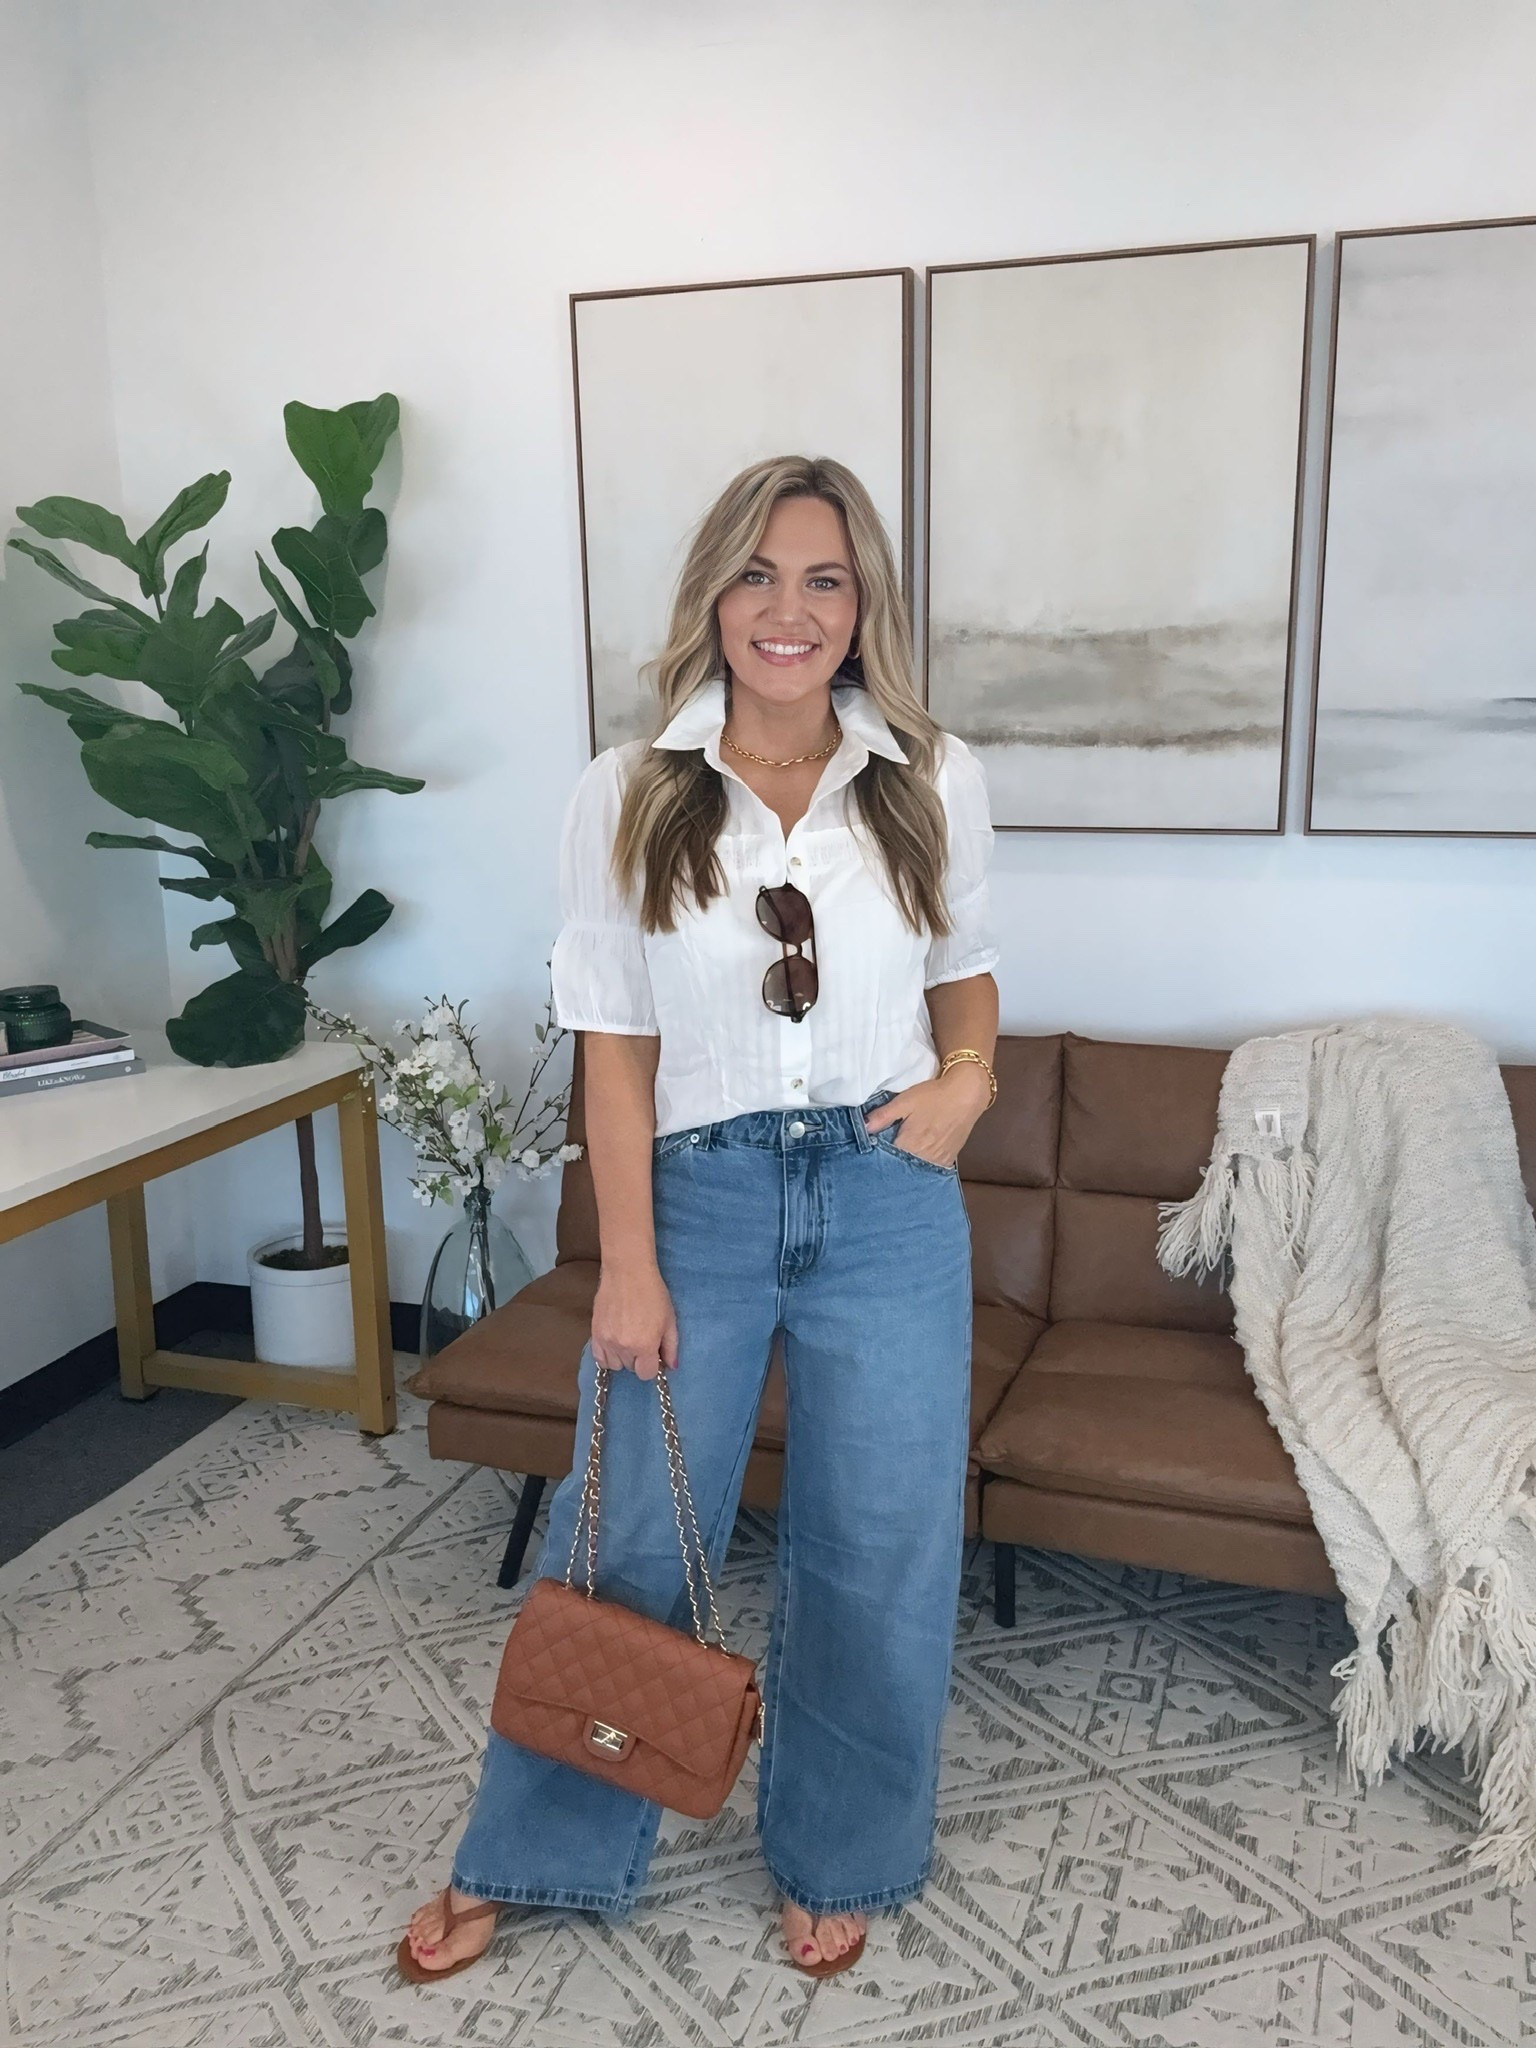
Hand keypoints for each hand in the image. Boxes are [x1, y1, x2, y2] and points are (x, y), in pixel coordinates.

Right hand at [591, 1261, 677, 1378]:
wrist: (627, 1272)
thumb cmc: (653, 1292)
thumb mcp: (670, 1319)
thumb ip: (671, 1346)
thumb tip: (671, 1367)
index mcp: (645, 1345)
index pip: (646, 1374)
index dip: (652, 1365)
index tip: (654, 1353)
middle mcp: (624, 1348)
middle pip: (631, 1369)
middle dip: (639, 1358)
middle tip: (642, 1339)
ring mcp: (607, 1341)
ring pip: (615, 1365)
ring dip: (623, 1357)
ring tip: (627, 1339)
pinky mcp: (595, 1333)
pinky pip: (598, 1358)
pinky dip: (607, 1355)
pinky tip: (614, 1344)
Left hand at [864, 1063, 990, 1167]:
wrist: (967, 1095)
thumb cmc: (934, 1096)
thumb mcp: (905, 1101)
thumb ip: (883, 1116)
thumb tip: (863, 1127)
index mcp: (910, 1144)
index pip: (887, 1160)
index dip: (877, 1157)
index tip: (870, 1154)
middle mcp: (924, 1157)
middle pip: (901, 1168)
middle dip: (892, 1164)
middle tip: (883, 1157)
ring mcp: (938, 1160)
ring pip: (916, 1170)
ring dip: (907, 1166)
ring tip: (899, 1159)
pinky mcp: (948, 1160)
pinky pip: (930, 1169)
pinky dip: (922, 1166)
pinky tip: (916, 1159)